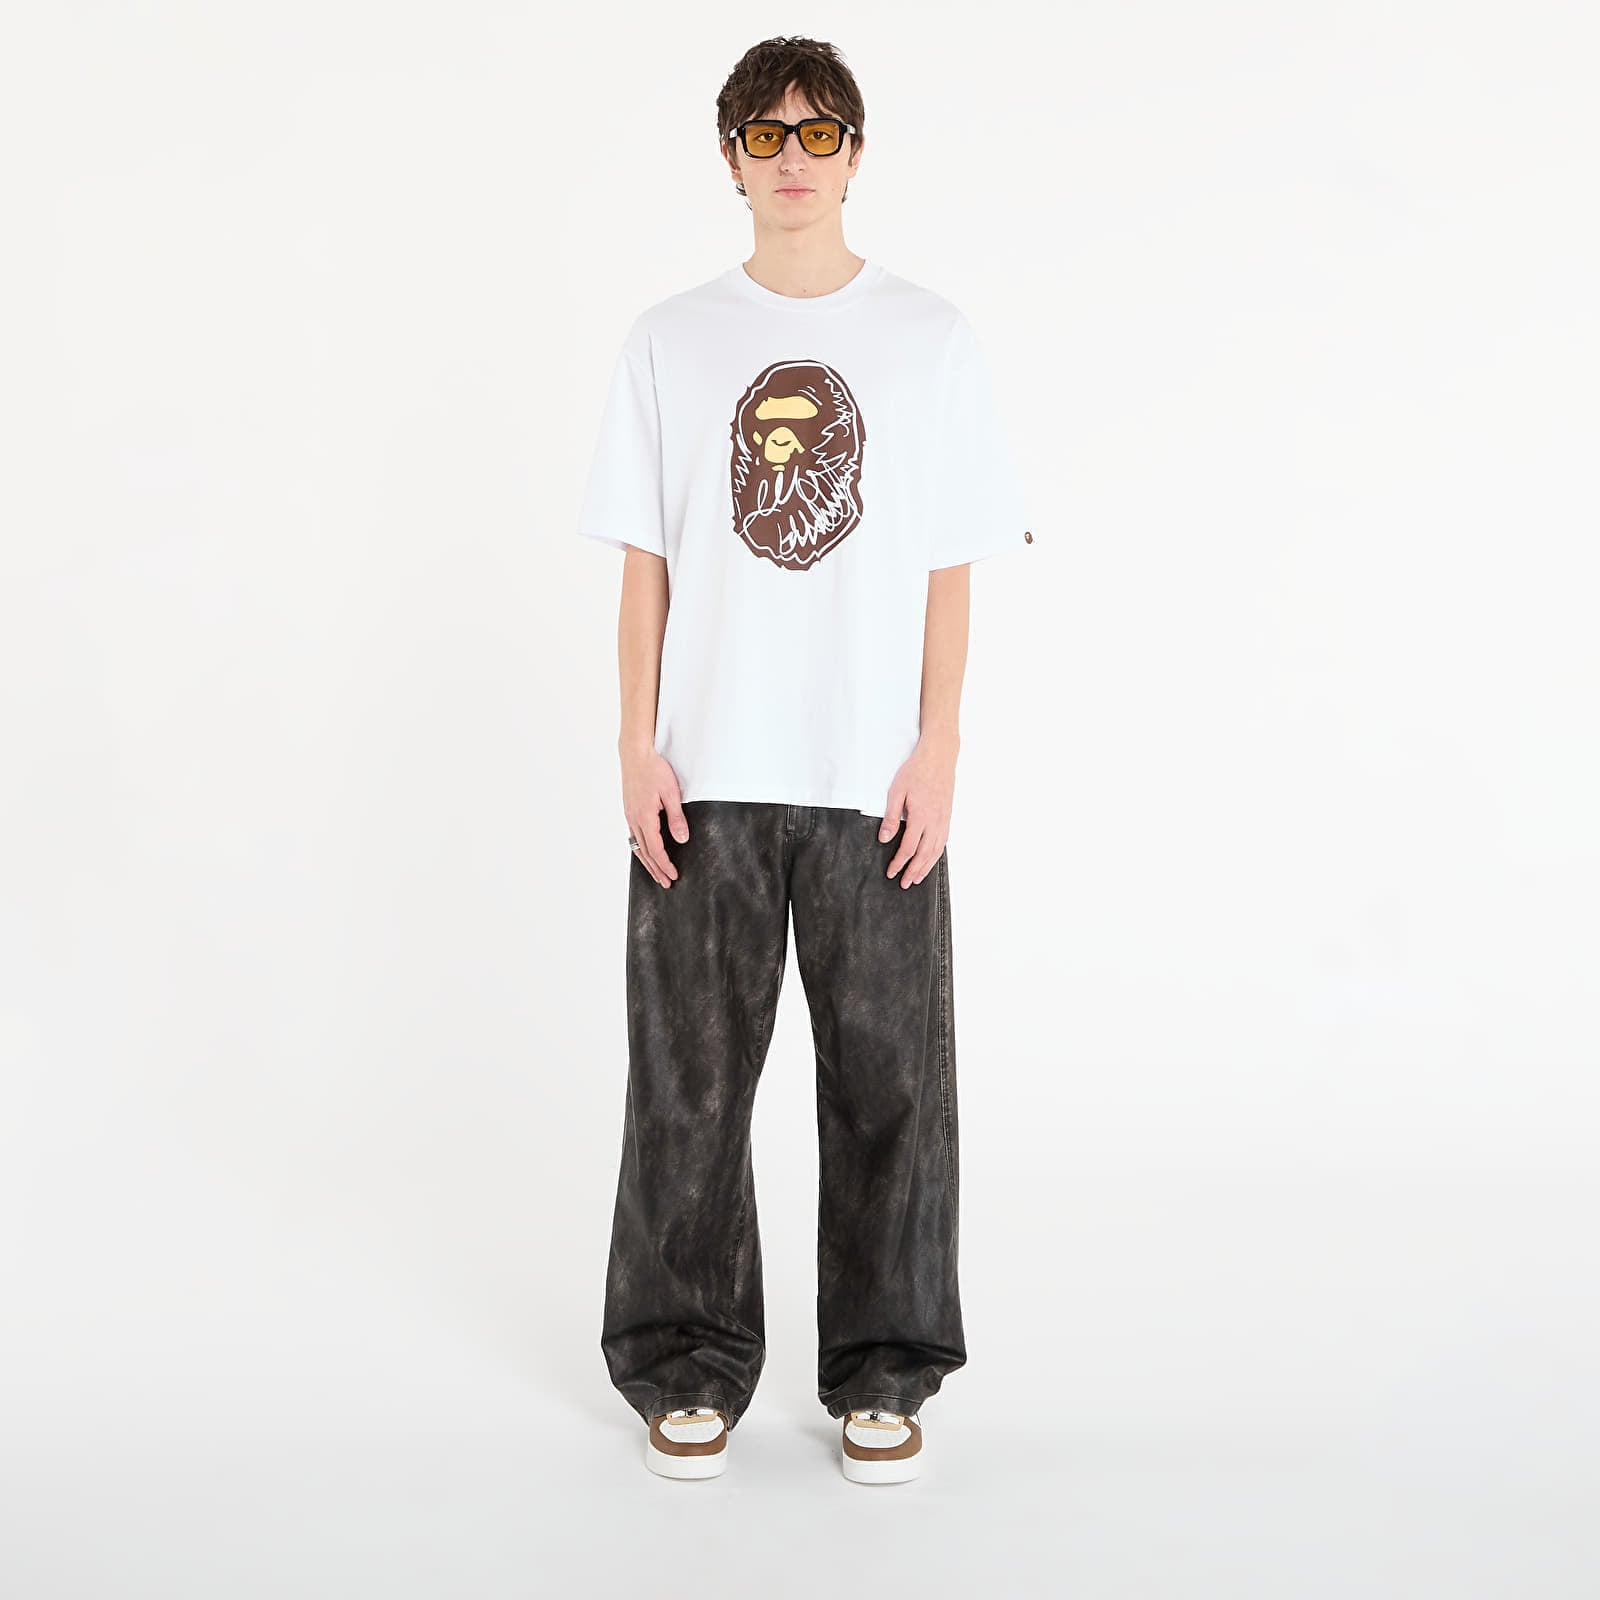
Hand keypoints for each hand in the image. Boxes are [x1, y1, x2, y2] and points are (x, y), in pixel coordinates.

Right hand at [620, 740, 689, 887]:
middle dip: (656, 869)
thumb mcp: (671, 793)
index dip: (665, 865)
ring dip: (647, 862)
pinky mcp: (629, 810)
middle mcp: (634, 819)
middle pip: (644, 853)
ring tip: (656, 873)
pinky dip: (640, 849)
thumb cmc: (654, 769)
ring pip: (637, 846)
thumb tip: (682, 839)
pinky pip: (634, 836)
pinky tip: (645, 852)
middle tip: (665, 883)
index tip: (673, 876)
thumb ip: (676, 818)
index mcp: (645, 817)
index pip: (655, 849)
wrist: (635, 753)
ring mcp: (629, 815)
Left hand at [879, 732, 956, 886]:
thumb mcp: (897, 791)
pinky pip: (943, 841)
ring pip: (936, 850)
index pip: (908, 848)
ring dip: (926, 867)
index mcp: (920, 816)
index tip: (891, 872)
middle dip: (913, 871)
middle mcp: (935, 821)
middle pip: (924, 854)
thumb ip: (891, 817)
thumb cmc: (916, 771)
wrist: (939, 756)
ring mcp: (944, 820)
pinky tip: (931, 860)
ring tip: (917, 879)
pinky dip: (936, 855)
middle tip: (904, 884)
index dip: (899, 863)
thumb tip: (884, 838)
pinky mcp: (948, 816)